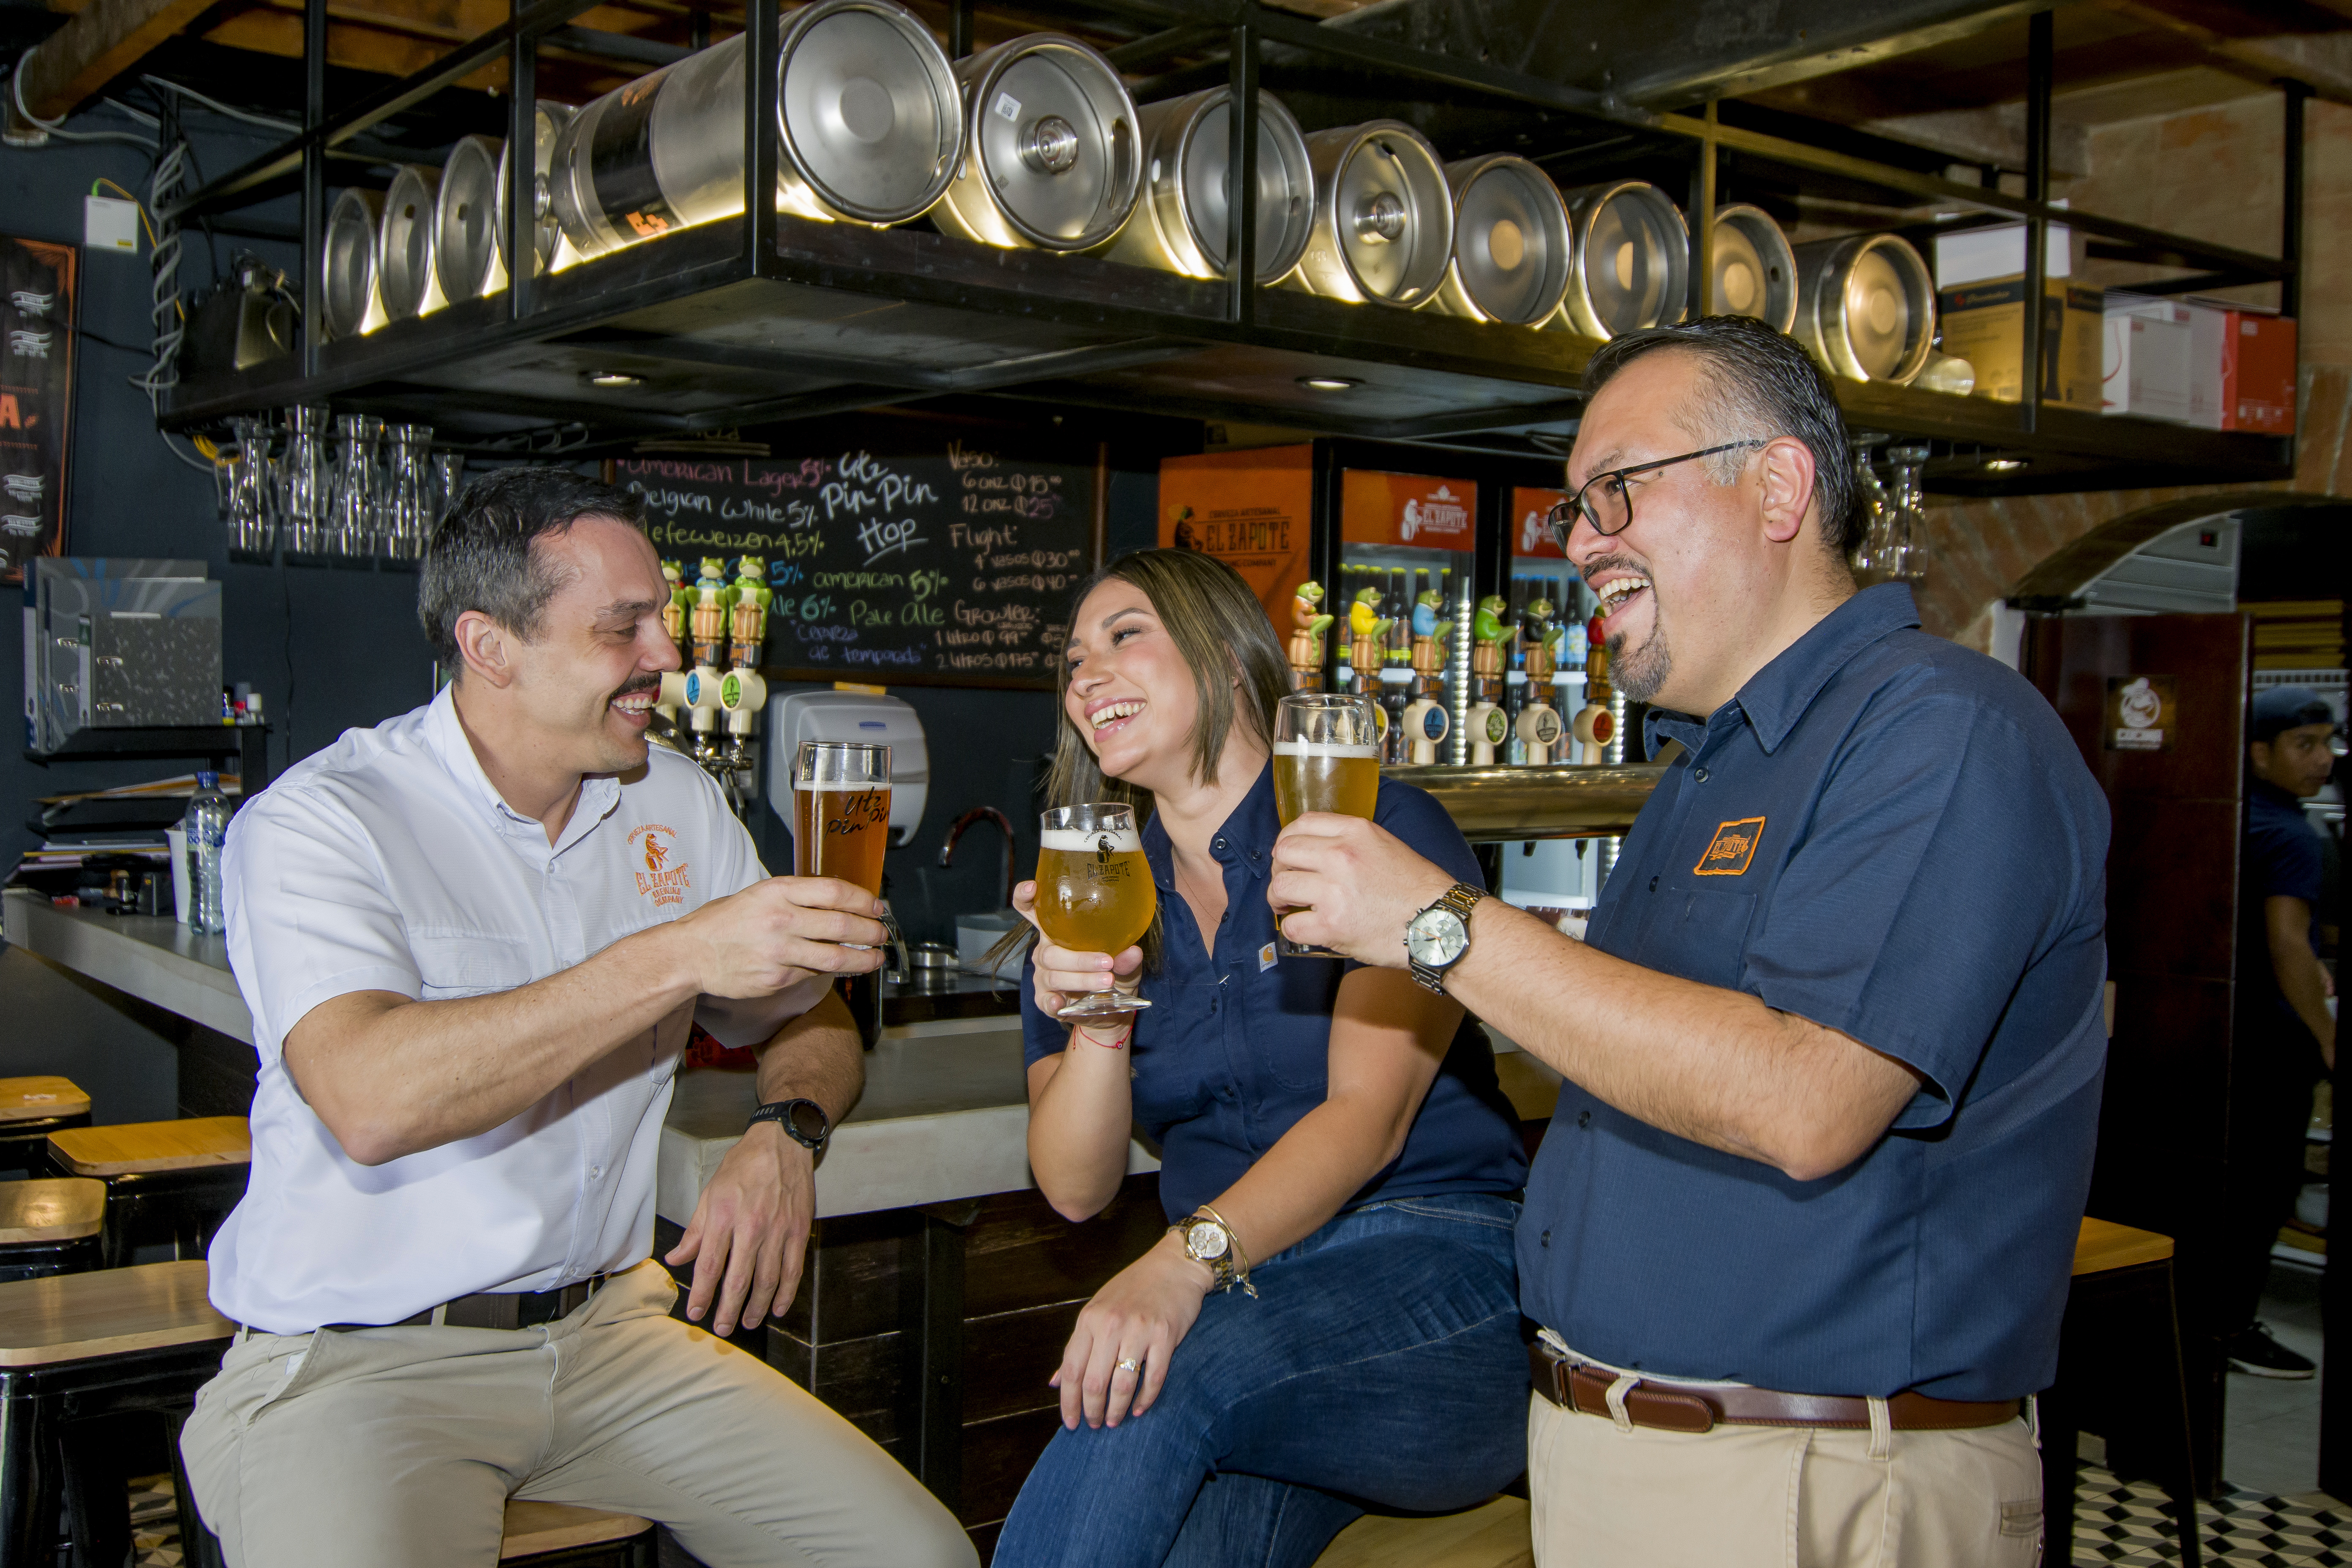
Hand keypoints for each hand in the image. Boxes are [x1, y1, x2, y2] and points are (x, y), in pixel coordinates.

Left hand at [666, 1121, 812, 1337]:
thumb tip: (677, 1259)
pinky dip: (786, 1293)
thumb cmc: (743, 1166)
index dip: (702, 1296)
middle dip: (728, 1310)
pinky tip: (778, 1308)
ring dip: (757, 1307)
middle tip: (722, 1330)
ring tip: (748, 1322)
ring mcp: (778, 1230)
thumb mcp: (710, 1193)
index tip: (696, 1314)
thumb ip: (695, 1231)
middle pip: (738, 1280)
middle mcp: (751, 1226)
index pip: (710, 1266)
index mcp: (724, 1216)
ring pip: (768, 1280)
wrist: (782, 1143)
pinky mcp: (799, 1230)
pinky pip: (793, 1269)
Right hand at [670, 876, 887, 997]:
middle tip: (882, 933)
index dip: (863, 899)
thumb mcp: (758, 894)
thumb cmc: (721, 923)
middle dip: (871, 931)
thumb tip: (836, 903)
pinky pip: (813, 974)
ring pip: (835, 957)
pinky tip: (837, 968)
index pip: (834, 891)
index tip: (876, 906)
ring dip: (863, 958)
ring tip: (875, 957)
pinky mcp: (777, 978)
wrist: (690, 954)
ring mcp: (780, 952)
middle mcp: (781, 919)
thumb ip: (794, 897)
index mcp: (777, 892)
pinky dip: (829, 971)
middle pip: (842, 925)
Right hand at [1013, 880, 1142, 1016]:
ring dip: (1080, 979)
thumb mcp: (1125, 963)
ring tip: (1107, 981)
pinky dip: (1051, 1002)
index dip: (1025, 896)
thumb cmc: (1112, 973)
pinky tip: (1060, 1003)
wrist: (1109, 1010)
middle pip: (1050, 951)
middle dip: (1079, 958)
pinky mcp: (1045, 1000)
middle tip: (1108, 961)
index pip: (1032, 910)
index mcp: (1058, 932)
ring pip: (1053, 975)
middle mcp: (1046, 951)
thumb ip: (1127, 957)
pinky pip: (1044, 1000)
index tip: (1034, 887)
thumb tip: (1133, 951)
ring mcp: (1044, 977)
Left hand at [1051, 1230, 1211, 1428]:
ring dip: (1117, 1410)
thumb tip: (1055, 1382)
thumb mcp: (1097, 1310)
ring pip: (1122, 1383)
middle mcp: (1111, 1325)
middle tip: (1094, 1424)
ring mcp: (1139, 1330)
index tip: (1070, 1422)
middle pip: (1094, 1381)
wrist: (1174, 1265)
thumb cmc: (1134, 1288)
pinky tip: (1139, 1408)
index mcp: (1090, 1319)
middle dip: (1092, 1410)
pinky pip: (1153, 1377)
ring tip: (1114, 1421)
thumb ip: (1078, 1346)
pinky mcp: (1165, 1336)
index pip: (1072, 1369)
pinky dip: (1145, 1399)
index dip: (1069, 1401)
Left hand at [1266, 813, 1453, 965]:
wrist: (1438, 923)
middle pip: (1284, 852)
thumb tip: (1318, 850)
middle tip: (1287, 884)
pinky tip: (1306, 928)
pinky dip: (1294, 930)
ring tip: (1288, 906)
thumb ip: (1351, 842)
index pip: (1302, 823)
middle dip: (1280, 869)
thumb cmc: (1417, 888)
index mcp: (1355, 832)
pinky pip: (1292, 926)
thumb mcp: (1386, 845)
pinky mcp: (1332, 925)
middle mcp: (1341, 856)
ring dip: (1278, 899)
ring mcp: (1335, 890)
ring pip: (1280, 886)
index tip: (1288, 855)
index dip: (1287, 839)